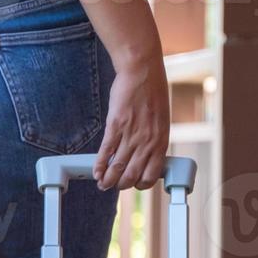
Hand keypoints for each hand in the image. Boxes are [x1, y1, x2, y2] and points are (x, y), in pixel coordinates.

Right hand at [93, 56, 170, 190]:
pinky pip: (105, 153)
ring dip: (107, 180)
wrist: (142, 71)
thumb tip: (144, 156)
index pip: (151, 175)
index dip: (141, 184)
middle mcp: (147, 141)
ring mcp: (130, 134)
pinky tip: (96, 172)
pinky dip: (99, 166)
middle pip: (132, 176)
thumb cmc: (152, 92)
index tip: (133, 184)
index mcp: (161, 141)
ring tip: (102, 184)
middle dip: (121, 185)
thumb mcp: (161, 120)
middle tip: (114, 186)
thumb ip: (154, 139)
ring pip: (117, 168)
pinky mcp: (115, 126)